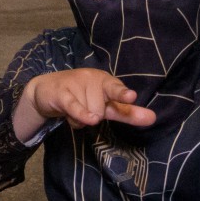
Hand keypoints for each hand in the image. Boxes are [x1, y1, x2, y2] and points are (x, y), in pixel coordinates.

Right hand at [26, 68, 156, 129]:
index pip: (116, 89)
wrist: (46, 90)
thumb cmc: (80, 97)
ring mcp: (76, 84)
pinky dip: (82, 114)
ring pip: (88, 115)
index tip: (131, 97)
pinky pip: (75, 107)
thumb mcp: (104, 105)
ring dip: (80, 120)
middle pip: (101, 111)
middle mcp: (92, 80)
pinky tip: (90, 120)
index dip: (123, 94)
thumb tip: (153, 118)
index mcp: (106, 81)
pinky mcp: (62, 93)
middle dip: (93, 117)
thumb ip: (126, 112)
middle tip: (83, 108)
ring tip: (71, 110)